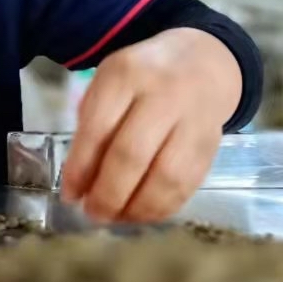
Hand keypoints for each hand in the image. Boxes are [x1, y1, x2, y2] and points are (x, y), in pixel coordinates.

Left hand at [60, 29, 240, 222]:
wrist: (202, 62)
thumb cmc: (142, 80)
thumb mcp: (110, 85)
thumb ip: (93, 126)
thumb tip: (79, 184)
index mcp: (125, 74)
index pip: (98, 128)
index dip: (81, 169)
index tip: (70, 195)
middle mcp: (162, 94)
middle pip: (131, 155)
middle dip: (108, 194)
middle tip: (93, 214)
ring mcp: (192, 119)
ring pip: (165, 176)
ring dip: (137, 208)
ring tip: (117, 219)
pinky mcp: (212, 143)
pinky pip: (187, 184)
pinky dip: (162, 207)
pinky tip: (143, 214)